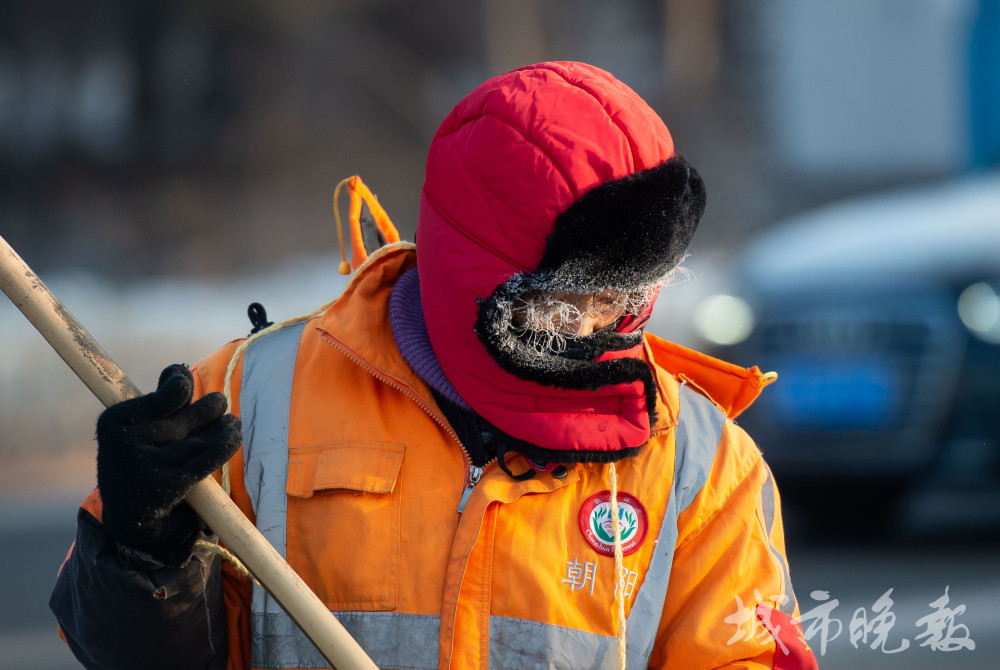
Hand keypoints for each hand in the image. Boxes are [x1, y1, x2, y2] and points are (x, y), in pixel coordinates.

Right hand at [96, 364, 240, 565]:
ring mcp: (149, 466)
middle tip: (217, 404)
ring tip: (230, 423)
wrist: (129, 514)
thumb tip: (178, 369)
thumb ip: (157, 398)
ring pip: (202, 437)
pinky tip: (234, 434)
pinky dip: (226, 443)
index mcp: (114, 422)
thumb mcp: (134, 427)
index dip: (183, 384)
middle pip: (189, 414)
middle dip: (210, 406)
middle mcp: (129, 443)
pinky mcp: (171, 486)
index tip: (187, 385)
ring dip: (224, 426)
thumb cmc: (137, 458)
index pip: (166, 393)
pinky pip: (208, 458)